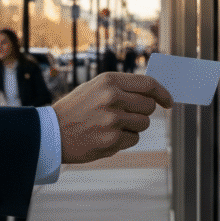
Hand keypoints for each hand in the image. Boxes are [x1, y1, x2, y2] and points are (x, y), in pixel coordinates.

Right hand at [53, 72, 172, 163]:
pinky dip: (125, 139)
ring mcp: (113, 120)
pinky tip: (106, 136)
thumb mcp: (94, 88)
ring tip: (111, 126)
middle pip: (149, 106)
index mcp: (109, 81)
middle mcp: (112, 97)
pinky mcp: (112, 140)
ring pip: (143, 124)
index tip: (168, 101)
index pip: (148, 84)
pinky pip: (133, 139)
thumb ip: (121, 87)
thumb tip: (151, 91)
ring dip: (133, 126)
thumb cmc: (75, 109)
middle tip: (127, 115)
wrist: (51, 133)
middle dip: (143, 112)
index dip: (162, 93)